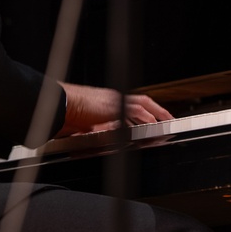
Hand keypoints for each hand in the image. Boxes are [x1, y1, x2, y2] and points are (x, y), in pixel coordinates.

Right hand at [58, 82, 173, 135]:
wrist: (61, 103)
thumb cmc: (67, 111)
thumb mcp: (86, 122)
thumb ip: (96, 126)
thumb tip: (98, 133)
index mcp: (107, 100)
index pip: (132, 103)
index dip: (145, 110)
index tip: (155, 117)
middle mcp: (114, 97)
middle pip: (142, 101)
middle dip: (157, 110)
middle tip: (169, 119)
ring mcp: (115, 100)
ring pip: (143, 105)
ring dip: (157, 114)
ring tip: (167, 123)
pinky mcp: (116, 106)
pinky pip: (137, 112)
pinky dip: (147, 118)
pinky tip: (154, 125)